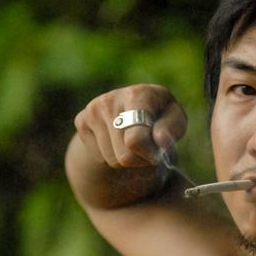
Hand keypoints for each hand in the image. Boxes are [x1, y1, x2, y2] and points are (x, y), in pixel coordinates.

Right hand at [73, 84, 187, 168]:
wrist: (133, 110)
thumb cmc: (159, 117)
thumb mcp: (175, 120)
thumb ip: (171, 130)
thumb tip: (160, 140)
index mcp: (139, 94)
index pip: (135, 138)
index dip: (147, 154)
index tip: (157, 154)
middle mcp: (111, 99)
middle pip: (124, 156)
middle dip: (139, 159)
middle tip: (146, 148)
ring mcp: (93, 109)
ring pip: (111, 160)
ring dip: (125, 160)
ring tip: (132, 144)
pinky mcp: (81, 120)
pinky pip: (98, 158)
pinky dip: (110, 157)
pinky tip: (117, 141)